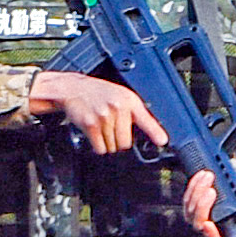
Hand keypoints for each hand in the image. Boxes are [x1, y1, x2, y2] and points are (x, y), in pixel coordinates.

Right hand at [26, 68, 167, 155]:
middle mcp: (118, 107)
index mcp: (129, 100)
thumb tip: (153, 133)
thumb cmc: (98, 93)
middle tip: (112, 130)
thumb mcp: (121, 96)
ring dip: (107, 143)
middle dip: (119, 142)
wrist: (73, 88)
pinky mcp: (91, 125)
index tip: (162, 141)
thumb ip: (135, 113)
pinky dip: (98, 146)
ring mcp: (104, 116)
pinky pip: (100, 148)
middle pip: (126, 143)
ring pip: (112, 147)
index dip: (155, 132)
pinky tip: (95, 133)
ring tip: (102, 128)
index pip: (146, 119)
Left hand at [178, 168, 226, 236]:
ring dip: (197, 192)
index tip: (209, 224)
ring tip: (208, 177)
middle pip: (199, 223)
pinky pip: (187, 199)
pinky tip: (201, 176)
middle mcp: (211, 230)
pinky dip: (193, 186)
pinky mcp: (192, 207)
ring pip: (191, 211)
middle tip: (212, 191)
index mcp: (227, 235)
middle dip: (203, 206)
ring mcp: (199, 219)